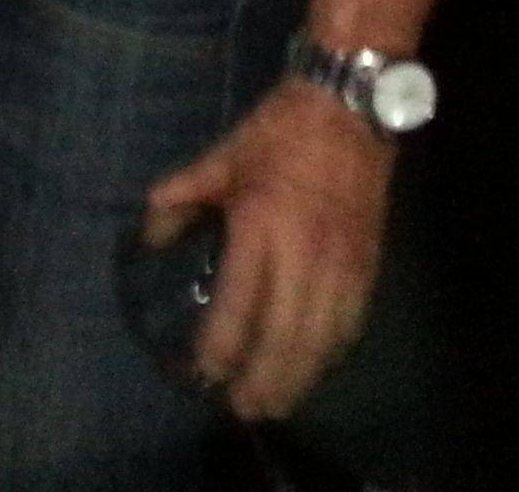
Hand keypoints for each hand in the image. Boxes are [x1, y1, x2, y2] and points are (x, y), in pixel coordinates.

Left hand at [143, 81, 389, 420]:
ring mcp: (343, 264)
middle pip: (286, 335)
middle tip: (244, 409)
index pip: (240, 303)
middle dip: (265, 378)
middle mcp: (305, 255)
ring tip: (278, 403)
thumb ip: (182, 195)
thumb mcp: (222, 157)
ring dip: (300, 377)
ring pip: (323, 339)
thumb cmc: (278, 133)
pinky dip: (332, 353)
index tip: (205, 373)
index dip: (223, 345)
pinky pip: (352, 323)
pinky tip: (316, 368)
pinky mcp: (369, 265)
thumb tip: (148, 232)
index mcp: (261, 226)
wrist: (349, 110)